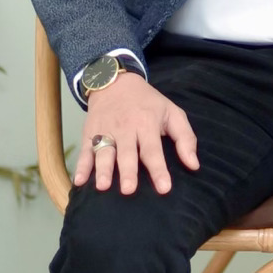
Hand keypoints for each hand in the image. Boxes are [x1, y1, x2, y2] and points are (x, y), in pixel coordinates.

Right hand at [73, 72, 198, 196]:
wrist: (115, 81)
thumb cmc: (148, 103)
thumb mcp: (172, 112)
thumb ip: (185, 138)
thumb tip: (193, 165)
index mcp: (147, 123)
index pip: (153, 149)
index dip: (158, 169)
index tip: (164, 188)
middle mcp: (125, 128)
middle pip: (127, 152)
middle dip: (128, 171)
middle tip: (129, 190)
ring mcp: (105, 130)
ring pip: (104, 152)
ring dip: (103, 170)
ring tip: (103, 186)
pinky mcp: (90, 133)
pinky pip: (84, 151)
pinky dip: (80, 166)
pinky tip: (79, 181)